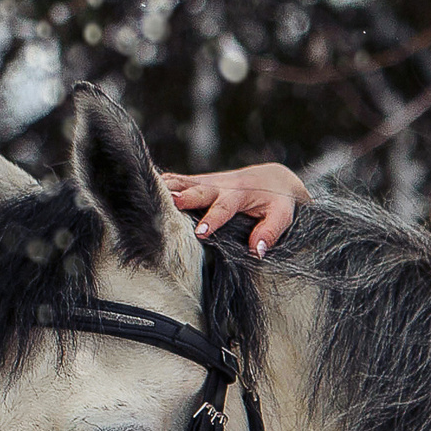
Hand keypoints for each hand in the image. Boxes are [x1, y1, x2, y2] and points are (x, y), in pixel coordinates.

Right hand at [159, 162, 308, 256]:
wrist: (275, 178)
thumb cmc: (280, 202)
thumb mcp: (283, 216)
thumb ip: (270, 232)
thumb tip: (257, 251)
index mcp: (241, 194)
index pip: (225, 208)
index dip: (212, 219)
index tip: (201, 233)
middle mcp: (222, 185)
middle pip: (199, 190)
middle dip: (185, 197)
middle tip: (170, 204)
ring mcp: (210, 182)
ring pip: (185, 182)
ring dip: (168, 187)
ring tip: (149, 191)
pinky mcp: (202, 182)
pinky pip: (181, 180)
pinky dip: (164, 181)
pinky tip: (146, 184)